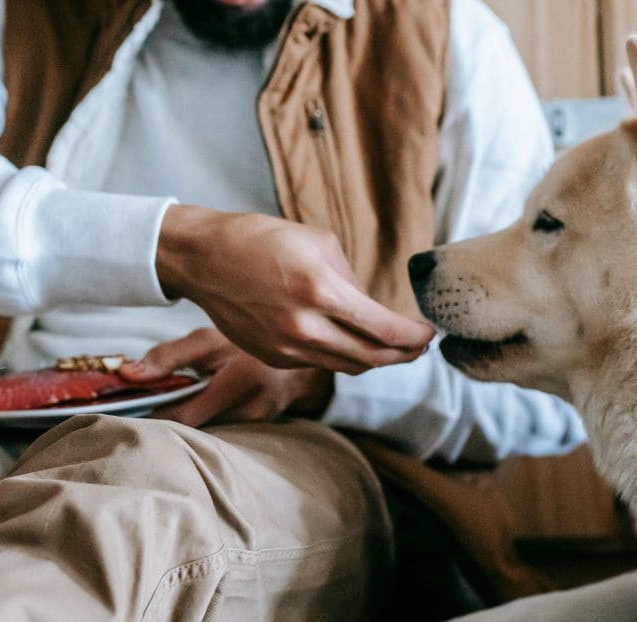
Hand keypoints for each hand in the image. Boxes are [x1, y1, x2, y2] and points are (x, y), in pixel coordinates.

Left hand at [120, 328, 332, 426]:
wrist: (301, 356)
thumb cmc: (248, 344)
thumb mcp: (209, 340)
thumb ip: (168, 357)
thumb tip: (127, 375)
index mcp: (239, 382)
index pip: (185, 418)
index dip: (154, 420)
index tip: (127, 415)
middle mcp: (254, 410)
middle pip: (195, 431)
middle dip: (169, 421)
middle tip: (144, 408)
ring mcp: (261, 425)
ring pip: (208, 433)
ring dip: (189, 421)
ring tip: (178, 402)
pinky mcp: (262, 432)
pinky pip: (222, 432)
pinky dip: (206, 422)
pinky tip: (203, 406)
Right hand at [156, 204, 433, 373]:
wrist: (205, 259)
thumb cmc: (262, 240)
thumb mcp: (318, 243)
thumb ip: (352, 281)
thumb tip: (373, 308)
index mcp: (321, 290)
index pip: (385, 330)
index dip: (415, 337)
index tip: (430, 332)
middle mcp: (305, 327)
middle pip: (372, 358)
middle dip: (404, 355)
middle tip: (420, 346)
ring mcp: (287, 348)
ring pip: (347, 366)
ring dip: (376, 360)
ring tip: (393, 348)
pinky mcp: (273, 357)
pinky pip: (319, 362)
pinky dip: (342, 355)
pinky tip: (352, 342)